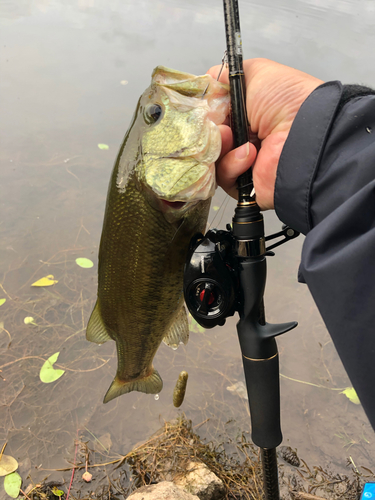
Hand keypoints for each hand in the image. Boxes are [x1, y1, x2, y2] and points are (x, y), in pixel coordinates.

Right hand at [208, 58, 323, 209]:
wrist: (304, 135)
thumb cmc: (286, 101)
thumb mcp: (257, 73)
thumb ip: (229, 75)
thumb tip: (209, 81)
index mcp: (249, 114)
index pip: (214, 115)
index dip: (206, 111)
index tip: (202, 106)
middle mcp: (246, 138)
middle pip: (209, 137)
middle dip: (209, 128)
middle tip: (218, 122)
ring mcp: (245, 163)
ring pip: (212, 158)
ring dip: (219, 145)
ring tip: (231, 136)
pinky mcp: (245, 185)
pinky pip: (223, 177)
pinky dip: (231, 164)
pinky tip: (249, 154)